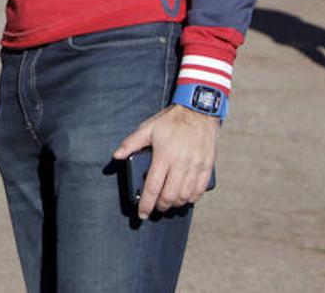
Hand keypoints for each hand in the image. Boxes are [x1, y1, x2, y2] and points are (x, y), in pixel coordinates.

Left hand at [113, 105, 218, 219]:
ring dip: (176, 204)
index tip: (142, 214)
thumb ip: (131, 143)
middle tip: (155, 208)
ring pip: (185, 195)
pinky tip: (185, 198)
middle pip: (170, 195)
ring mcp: (196, 166)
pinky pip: (200, 189)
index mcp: (164, 156)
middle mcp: (181, 164)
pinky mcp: (207, 166)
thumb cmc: (171, 120)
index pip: (153, 187)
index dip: (146, 203)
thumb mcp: (147, 128)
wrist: (199, 111)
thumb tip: (116, 156)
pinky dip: (191, 198)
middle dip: (161, 206)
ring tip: (168, 203)